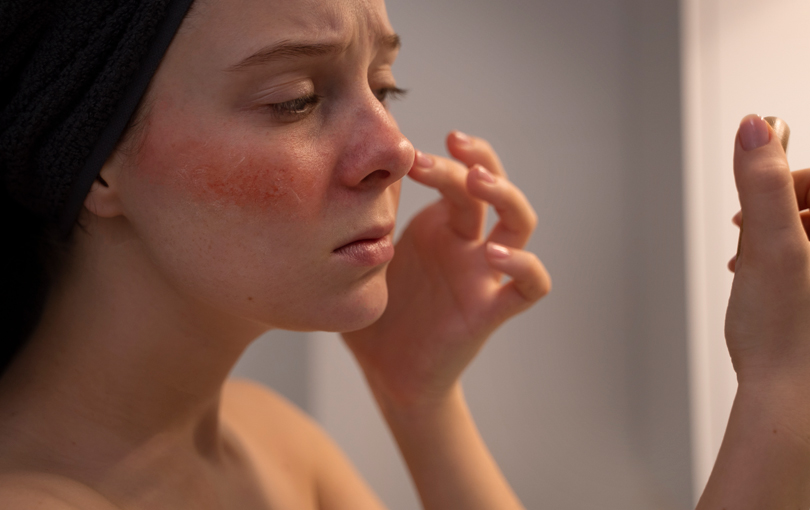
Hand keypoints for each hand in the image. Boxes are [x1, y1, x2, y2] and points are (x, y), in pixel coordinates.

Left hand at [342, 132, 549, 409]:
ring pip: (520, 223)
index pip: (457, 175)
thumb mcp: (361, 260)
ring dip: (507, 195)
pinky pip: (530, 286)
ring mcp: (482, 273)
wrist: (387, 374)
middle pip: (493, 186)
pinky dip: (525, 266)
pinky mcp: (490, 309)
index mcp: (439, 227)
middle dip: (478, 159)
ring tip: (478, 181)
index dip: (443, 157)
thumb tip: (343, 172)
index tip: (410, 152)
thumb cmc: (375, 315)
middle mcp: (467, 243)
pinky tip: (496, 254)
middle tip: (452, 144)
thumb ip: (360, 221)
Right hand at [695, 114, 809, 509]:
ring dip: (780, 236)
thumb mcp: (769, 245)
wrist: (792, 405)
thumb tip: (757, 126)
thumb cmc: (787, 341)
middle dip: (780, 211)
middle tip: (753, 235)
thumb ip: (763, 182)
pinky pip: (807, 264)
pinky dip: (787, 263)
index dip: (790, 178)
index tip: (760, 202)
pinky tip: (765, 283)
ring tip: (753, 262)